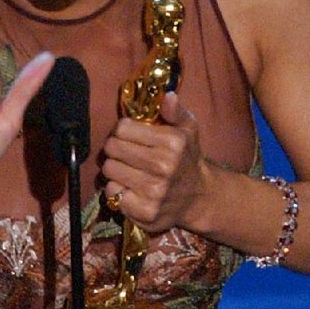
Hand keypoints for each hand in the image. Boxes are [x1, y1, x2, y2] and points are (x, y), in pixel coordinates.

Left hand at [101, 93, 209, 232]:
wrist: (199, 197)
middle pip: (112, 148)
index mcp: (172, 143)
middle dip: (115, 148)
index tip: (129, 136)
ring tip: (128, 169)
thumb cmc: (188, 158)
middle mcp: (163, 167)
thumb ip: (176, 111)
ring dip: (115, 169)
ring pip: (109, 170)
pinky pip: (112, 194)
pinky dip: (116, 190)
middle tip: (124, 153)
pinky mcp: (145, 212)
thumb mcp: (188, 129)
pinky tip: (130, 187)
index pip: (123, 128)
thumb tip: (167, 96)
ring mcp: (154, 191)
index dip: (123, 130)